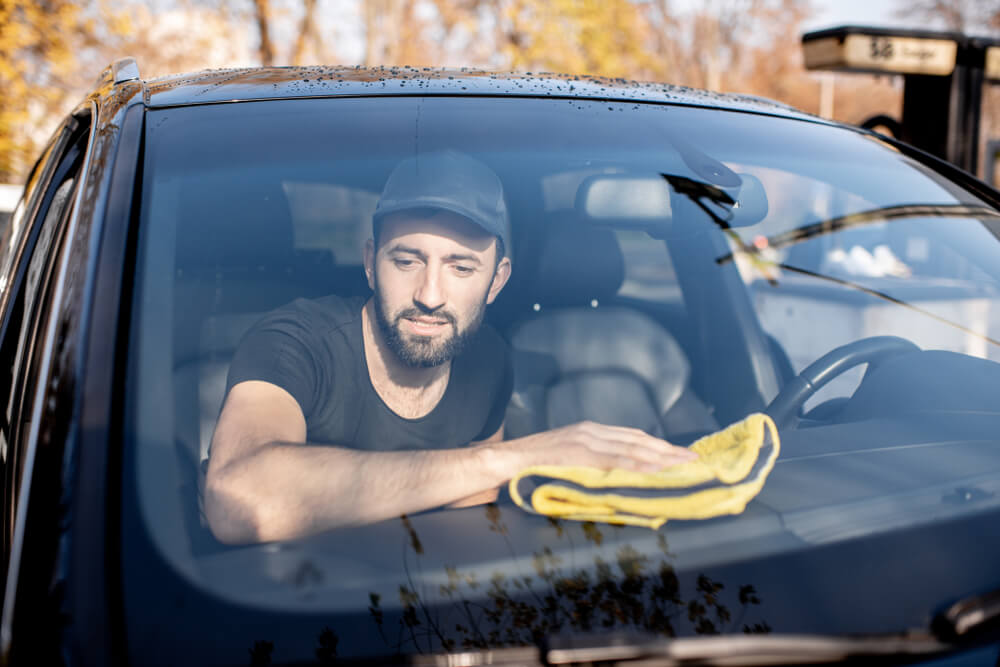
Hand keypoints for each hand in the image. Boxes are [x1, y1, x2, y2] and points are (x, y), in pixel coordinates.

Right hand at [493, 421, 696, 476]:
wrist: (507, 459)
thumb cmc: (534, 464)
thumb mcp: (568, 459)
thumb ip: (590, 462)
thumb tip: (615, 476)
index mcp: (591, 431)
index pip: (633, 436)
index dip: (658, 444)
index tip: (679, 453)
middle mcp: (592, 431)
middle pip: (639, 439)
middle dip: (668, 449)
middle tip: (692, 458)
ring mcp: (586, 440)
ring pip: (632, 446)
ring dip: (660, 455)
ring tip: (681, 463)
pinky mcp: (580, 453)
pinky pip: (615, 460)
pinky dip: (638, 464)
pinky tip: (654, 468)